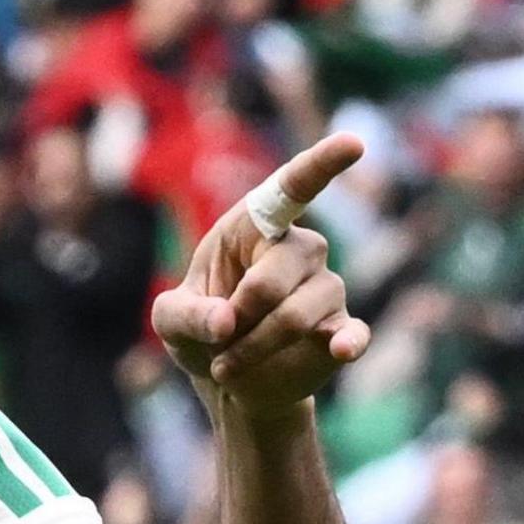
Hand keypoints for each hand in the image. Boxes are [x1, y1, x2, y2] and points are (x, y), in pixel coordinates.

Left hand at [151, 134, 368, 427]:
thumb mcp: (170, 319)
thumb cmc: (200, 329)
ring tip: (226, 366)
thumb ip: (188, 315)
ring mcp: (325, 289)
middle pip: (277, 277)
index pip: (293, 188)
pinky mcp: (339, 330)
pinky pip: (353, 332)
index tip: (352, 144)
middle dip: (240, 315)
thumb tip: (225, 323)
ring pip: (298, 316)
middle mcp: (300, 249)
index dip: (321, 164)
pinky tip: (342, 349)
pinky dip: (347, 341)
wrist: (227, 379)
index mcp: (257, 227)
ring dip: (253, 348)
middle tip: (218, 339)